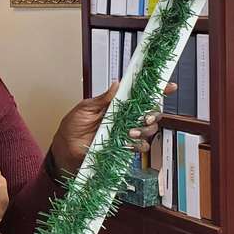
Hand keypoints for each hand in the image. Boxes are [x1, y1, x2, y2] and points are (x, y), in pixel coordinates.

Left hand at [50, 81, 176, 175]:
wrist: (65, 149)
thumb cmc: (72, 127)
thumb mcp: (85, 108)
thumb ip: (103, 98)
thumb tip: (117, 84)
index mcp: (117, 105)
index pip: (140, 95)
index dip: (156, 90)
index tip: (168, 86)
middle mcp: (125, 118)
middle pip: (151, 113)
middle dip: (153, 113)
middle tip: (146, 116)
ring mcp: (125, 133)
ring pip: (149, 130)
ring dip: (144, 130)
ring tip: (130, 131)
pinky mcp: (124, 147)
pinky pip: (140, 146)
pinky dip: (137, 144)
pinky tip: (128, 142)